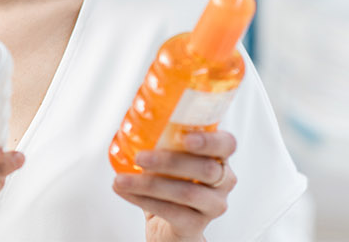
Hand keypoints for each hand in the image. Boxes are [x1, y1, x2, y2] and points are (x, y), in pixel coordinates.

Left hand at [112, 130, 237, 241]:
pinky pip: (173, 212)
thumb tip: (132, 122)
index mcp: (219, 158)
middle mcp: (224, 182)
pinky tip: (125, 192)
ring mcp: (213, 206)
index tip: (184, 137)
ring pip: (187, 192)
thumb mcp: (168, 160)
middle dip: (170, 161)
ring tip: (121, 179)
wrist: (168, 228)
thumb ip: (162, 142)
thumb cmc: (169, 184)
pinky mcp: (196, 225)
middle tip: (140, 157)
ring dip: (149, 185)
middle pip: (206, 169)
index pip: (227, 144)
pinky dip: (144, 201)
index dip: (209, 140)